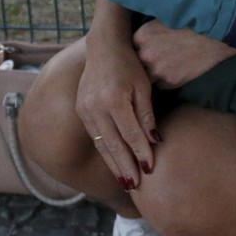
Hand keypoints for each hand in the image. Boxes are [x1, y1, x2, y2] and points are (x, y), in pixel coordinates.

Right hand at [76, 17, 158, 191]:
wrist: (103, 48)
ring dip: (114, 165)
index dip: (140, 153)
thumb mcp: (144, 86)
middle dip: (125, 167)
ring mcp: (85, 109)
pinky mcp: (80, 111)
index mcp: (114, 99)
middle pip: (113, 144)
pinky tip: (114, 163)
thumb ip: (147, 115)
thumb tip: (155, 143)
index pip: (131, 134)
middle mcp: (95, 107)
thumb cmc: (129, 65)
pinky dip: (105, 152)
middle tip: (135, 186)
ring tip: (125, 182)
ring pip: (102, 144)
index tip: (150, 169)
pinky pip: (95, 136)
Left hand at [133, 18, 235, 87]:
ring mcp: (157, 69)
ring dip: (155, 73)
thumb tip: (144, 35)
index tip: (150, 47)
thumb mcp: (168, 19)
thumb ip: (152, 28)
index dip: (142, 47)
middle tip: (160, 57)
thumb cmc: (195, 25)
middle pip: (138, 62)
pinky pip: (161, 84)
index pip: (133, 46)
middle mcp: (145, 53)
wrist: (217, 39)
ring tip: (170, 65)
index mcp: (143, 35)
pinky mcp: (169, 82)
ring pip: (147, 76)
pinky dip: (167, 80)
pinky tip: (179, 71)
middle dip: (146, 62)